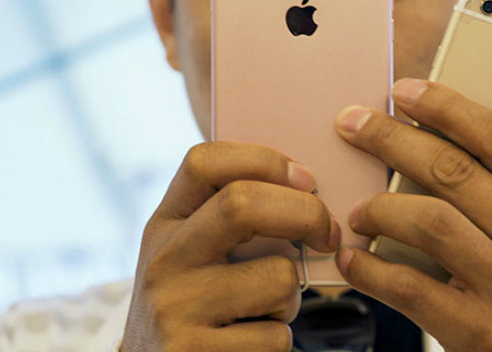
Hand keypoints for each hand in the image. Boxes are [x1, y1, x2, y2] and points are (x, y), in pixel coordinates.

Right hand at [121, 142, 341, 351]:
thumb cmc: (194, 313)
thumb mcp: (191, 259)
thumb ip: (228, 223)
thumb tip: (308, 190)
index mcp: (164, 225)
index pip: (204, 162)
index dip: (265, 159)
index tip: (306, 180)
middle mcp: (163, 261)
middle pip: (243, 204)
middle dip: (306, 214)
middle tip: (328, 235)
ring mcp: (174, 309)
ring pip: (278, 278)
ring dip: (293, 298)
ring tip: (267, 312)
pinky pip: (276, 336)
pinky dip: (279, 342)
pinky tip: (249, 346)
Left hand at [334, 79, 491, 351]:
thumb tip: (437, 137)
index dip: (446, 106)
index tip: (403, 90)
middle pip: (454, 170)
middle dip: (392, 139)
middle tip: (353, 124)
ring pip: (429, 221)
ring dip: (379, 207)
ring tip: (357, 208)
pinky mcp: (482, 333)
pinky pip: (409, 287)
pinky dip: (370, 267)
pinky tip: (354, 257)